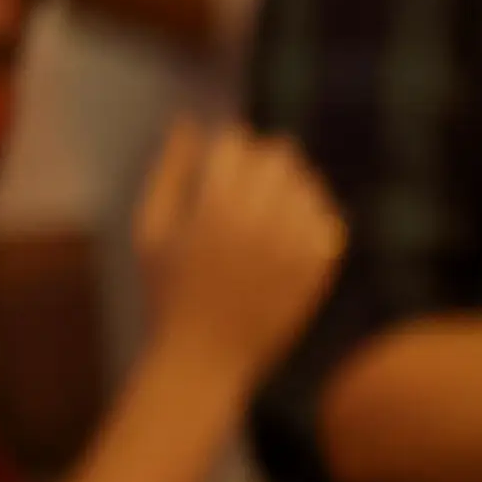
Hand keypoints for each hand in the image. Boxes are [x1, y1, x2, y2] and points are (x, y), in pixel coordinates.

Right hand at [136, 121, 348, 382]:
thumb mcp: (153, 230)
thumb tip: (187, 120)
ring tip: (262, 215)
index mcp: (216, 206)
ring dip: (288, 189)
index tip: (217, 172)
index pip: (237, 141)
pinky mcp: (320, 267)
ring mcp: (296, 243)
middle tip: (241, 191)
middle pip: (279, 155)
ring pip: (307, 184)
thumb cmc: (167, 293)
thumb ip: (170, 171)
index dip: (225, 150)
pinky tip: (285, 239)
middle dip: (260, 164)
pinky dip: (310, 221)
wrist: (204, 361)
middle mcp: (262, 220)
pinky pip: (328, 219)